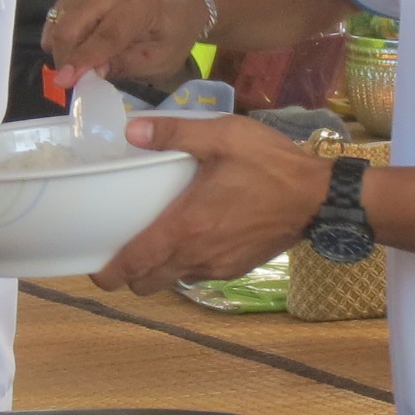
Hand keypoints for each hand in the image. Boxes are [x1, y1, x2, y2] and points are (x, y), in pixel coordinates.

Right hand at [43, 0, 204, 89]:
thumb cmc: (174, 32)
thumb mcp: (161, 59)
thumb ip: (127, 65)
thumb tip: (91, 73)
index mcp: (141, 4)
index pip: (106, 35)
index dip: (83, 59)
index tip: (64, 82)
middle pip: (73, 24)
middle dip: (64, 56)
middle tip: (70, 80)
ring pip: (60, 18)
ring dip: (60, 46)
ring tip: (74, 64)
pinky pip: (58, 11)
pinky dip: (57, 32)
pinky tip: (70, 47)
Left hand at [92, 114, 333, 293]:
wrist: (318, 198)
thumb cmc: (270, 165)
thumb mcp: (223, 136)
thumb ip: (174, 132)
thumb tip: (131, 130)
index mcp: (186, 226)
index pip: (135, 262)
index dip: (109, 272)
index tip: (95, 269)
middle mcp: (197, 255)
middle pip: (148, 283)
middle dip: (130, 276)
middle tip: (121, 255)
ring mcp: (218, 267)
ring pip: (173, 281)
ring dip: (159, 271)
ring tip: (155, 244)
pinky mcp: (237, 269)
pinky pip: (198, 275)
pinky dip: (185, 266)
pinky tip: (192, 240)